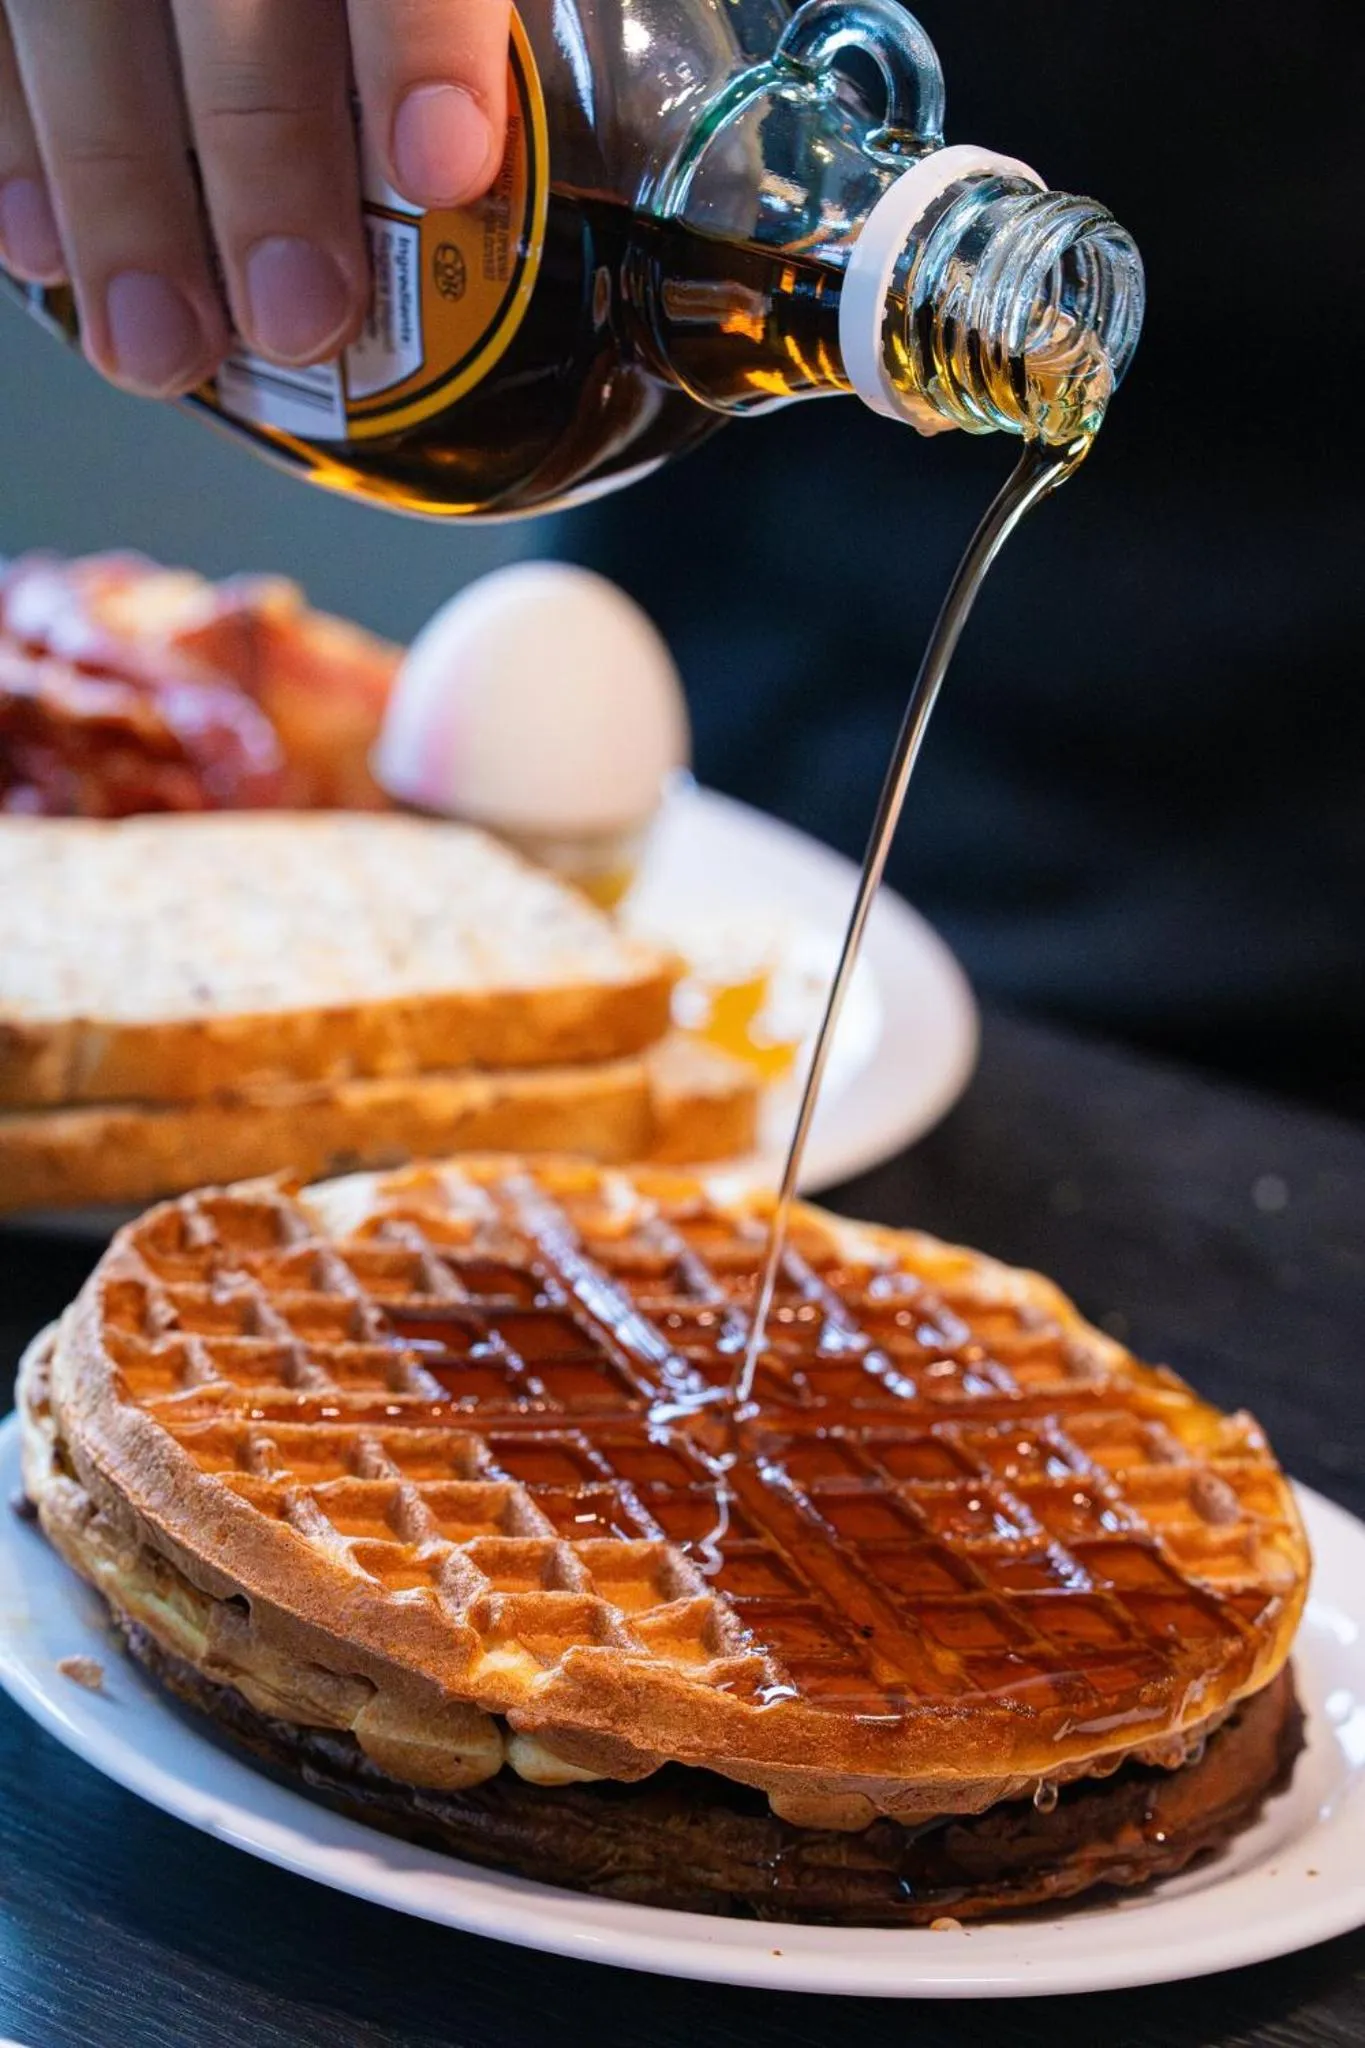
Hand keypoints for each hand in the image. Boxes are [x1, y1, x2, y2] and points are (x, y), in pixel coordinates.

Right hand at [0, 0, 511, 395]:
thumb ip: (459, 26)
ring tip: (163, 345)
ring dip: (119, 193)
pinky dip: (11, 148)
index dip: (421, 41)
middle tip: (301, 317)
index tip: (441, 167)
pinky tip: (42, 257)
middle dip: (265, 157)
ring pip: (76, 11)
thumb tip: (501, 174)